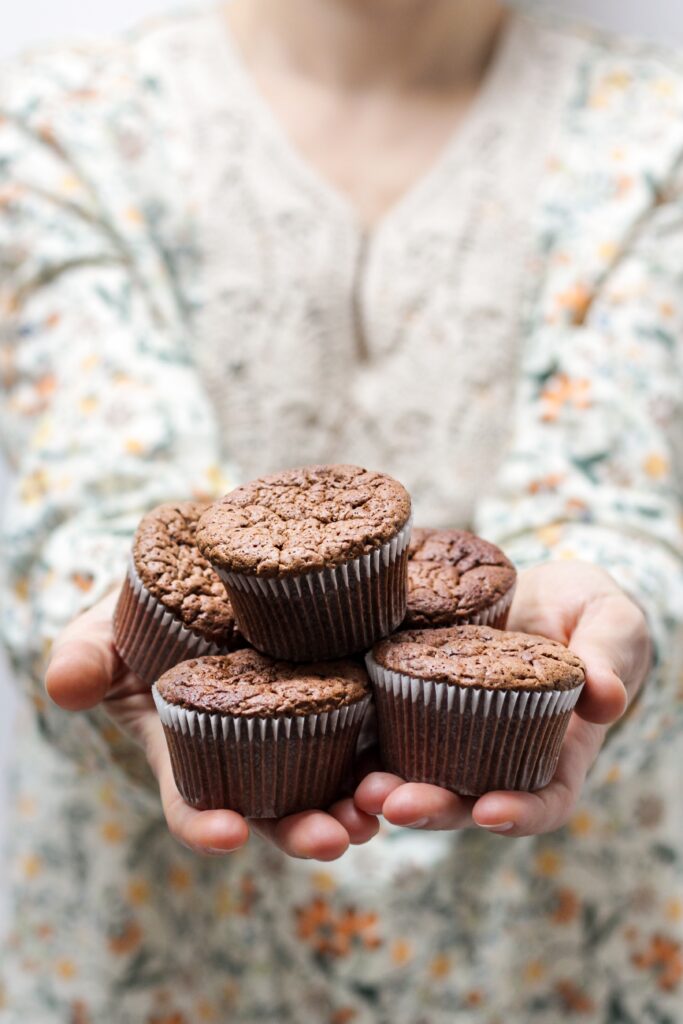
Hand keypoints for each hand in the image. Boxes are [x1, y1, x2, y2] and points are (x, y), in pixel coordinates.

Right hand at [45, 591, 378, 859]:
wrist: (205, 572)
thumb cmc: (145, 612)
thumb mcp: (105, 629)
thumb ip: (86, 658)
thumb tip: (63, 686)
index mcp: (189, 749)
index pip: (192, 802)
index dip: (205, 825)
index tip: (223, 835)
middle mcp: (250, 751)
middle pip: (277, 806)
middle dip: (303, 828)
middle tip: (333, 839)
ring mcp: (301, 723)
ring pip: (333, 778)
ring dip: (359, 801)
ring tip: (381, 807)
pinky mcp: (345, 685)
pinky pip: (373, 722)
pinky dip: (391, 741)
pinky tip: (411, 747)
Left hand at [355, 561, 651, 837]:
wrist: (539, 588)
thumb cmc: (586, 610)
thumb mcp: (611, 622)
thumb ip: (611, 656)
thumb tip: (606, 697)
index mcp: (556, 751)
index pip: (545, 799)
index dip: (521, 813)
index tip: (492, 811)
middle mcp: (498, 753)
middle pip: (466, 799)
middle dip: (431, 808)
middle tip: (395, 804)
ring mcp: (451, 731)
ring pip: (417, 773)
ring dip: (386, 788)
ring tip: (358, 787)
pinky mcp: (411, 698)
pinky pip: (385, 725)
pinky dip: (359, 738)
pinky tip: (332, 729)